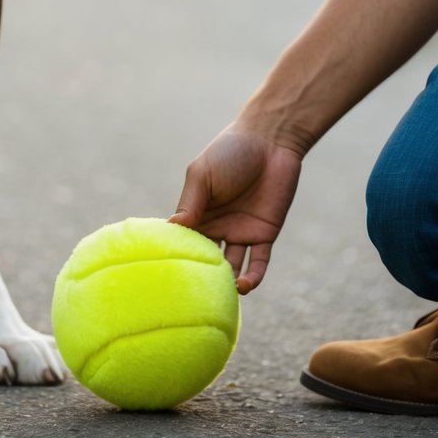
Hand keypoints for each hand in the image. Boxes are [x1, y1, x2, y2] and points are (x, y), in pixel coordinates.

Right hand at [170, 123, 301, 293]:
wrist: (270, 141)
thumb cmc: (230, 151)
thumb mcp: (203, 174)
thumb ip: (189, 202)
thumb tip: (172, 228)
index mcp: (198, 211)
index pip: (184, 240)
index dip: (177, 257)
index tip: (167, 275)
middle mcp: (217, 226)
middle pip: (206, 259)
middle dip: (200, 277)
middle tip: (192, 296)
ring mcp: (241, 232)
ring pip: (231, 266)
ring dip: (226, 282)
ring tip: (221, 292)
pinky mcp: (264, 234)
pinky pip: (258, 262)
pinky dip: (252, 277)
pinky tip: (244, 285)